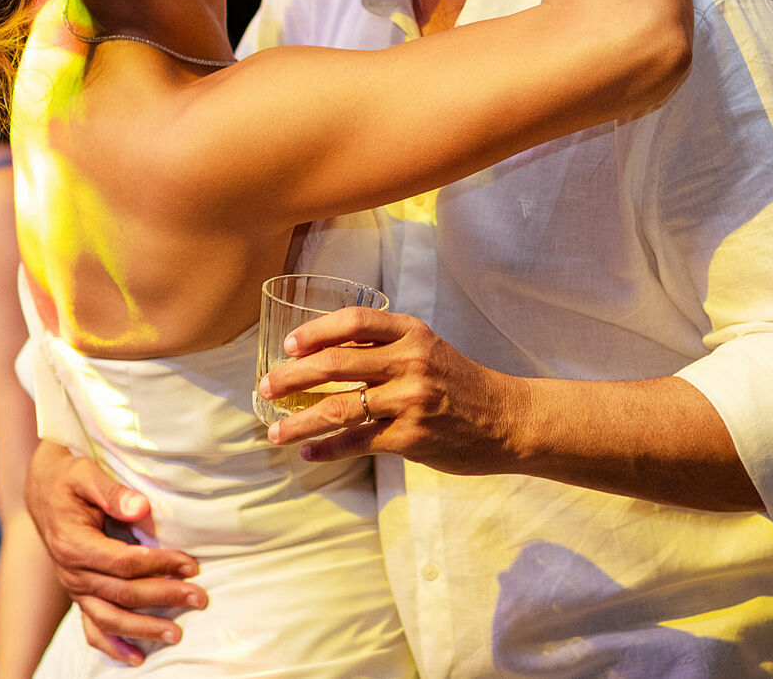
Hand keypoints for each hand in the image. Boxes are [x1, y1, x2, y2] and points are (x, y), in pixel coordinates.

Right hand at [24, 440, 205, 665]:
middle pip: (122, 594)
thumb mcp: (87, 474)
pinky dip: (113, 646)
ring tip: (176, 634)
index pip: (123, 563)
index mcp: (75, 544)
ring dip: (143, 630)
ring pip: (109, 619)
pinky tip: (137, 658)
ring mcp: (75, 587)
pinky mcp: (80, 594)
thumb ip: (113, 492)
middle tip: (199, 597)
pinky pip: (92, 628)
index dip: (159, 565)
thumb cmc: (69, 479)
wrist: (43, 491)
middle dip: (163, 597)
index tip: (190, 564)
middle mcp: (72, 572)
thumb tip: (141, 508)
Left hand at [258, 308, 525, 473]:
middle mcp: (410, 362)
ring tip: (275, 431)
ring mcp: (411, 400)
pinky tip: (307, 452)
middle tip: (266, 388)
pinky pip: (356, 442)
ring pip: (338, 408)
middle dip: (292, 377)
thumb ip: (387, 349)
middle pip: (336, 364)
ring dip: (299, 421)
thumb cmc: (460, 384)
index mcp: (412, 333)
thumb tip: (326, 357)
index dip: (315, 331)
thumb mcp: (429, 349)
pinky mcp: (411, 437)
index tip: (289, 345)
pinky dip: (326, 448)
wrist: (507, 420)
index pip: (354, 321)